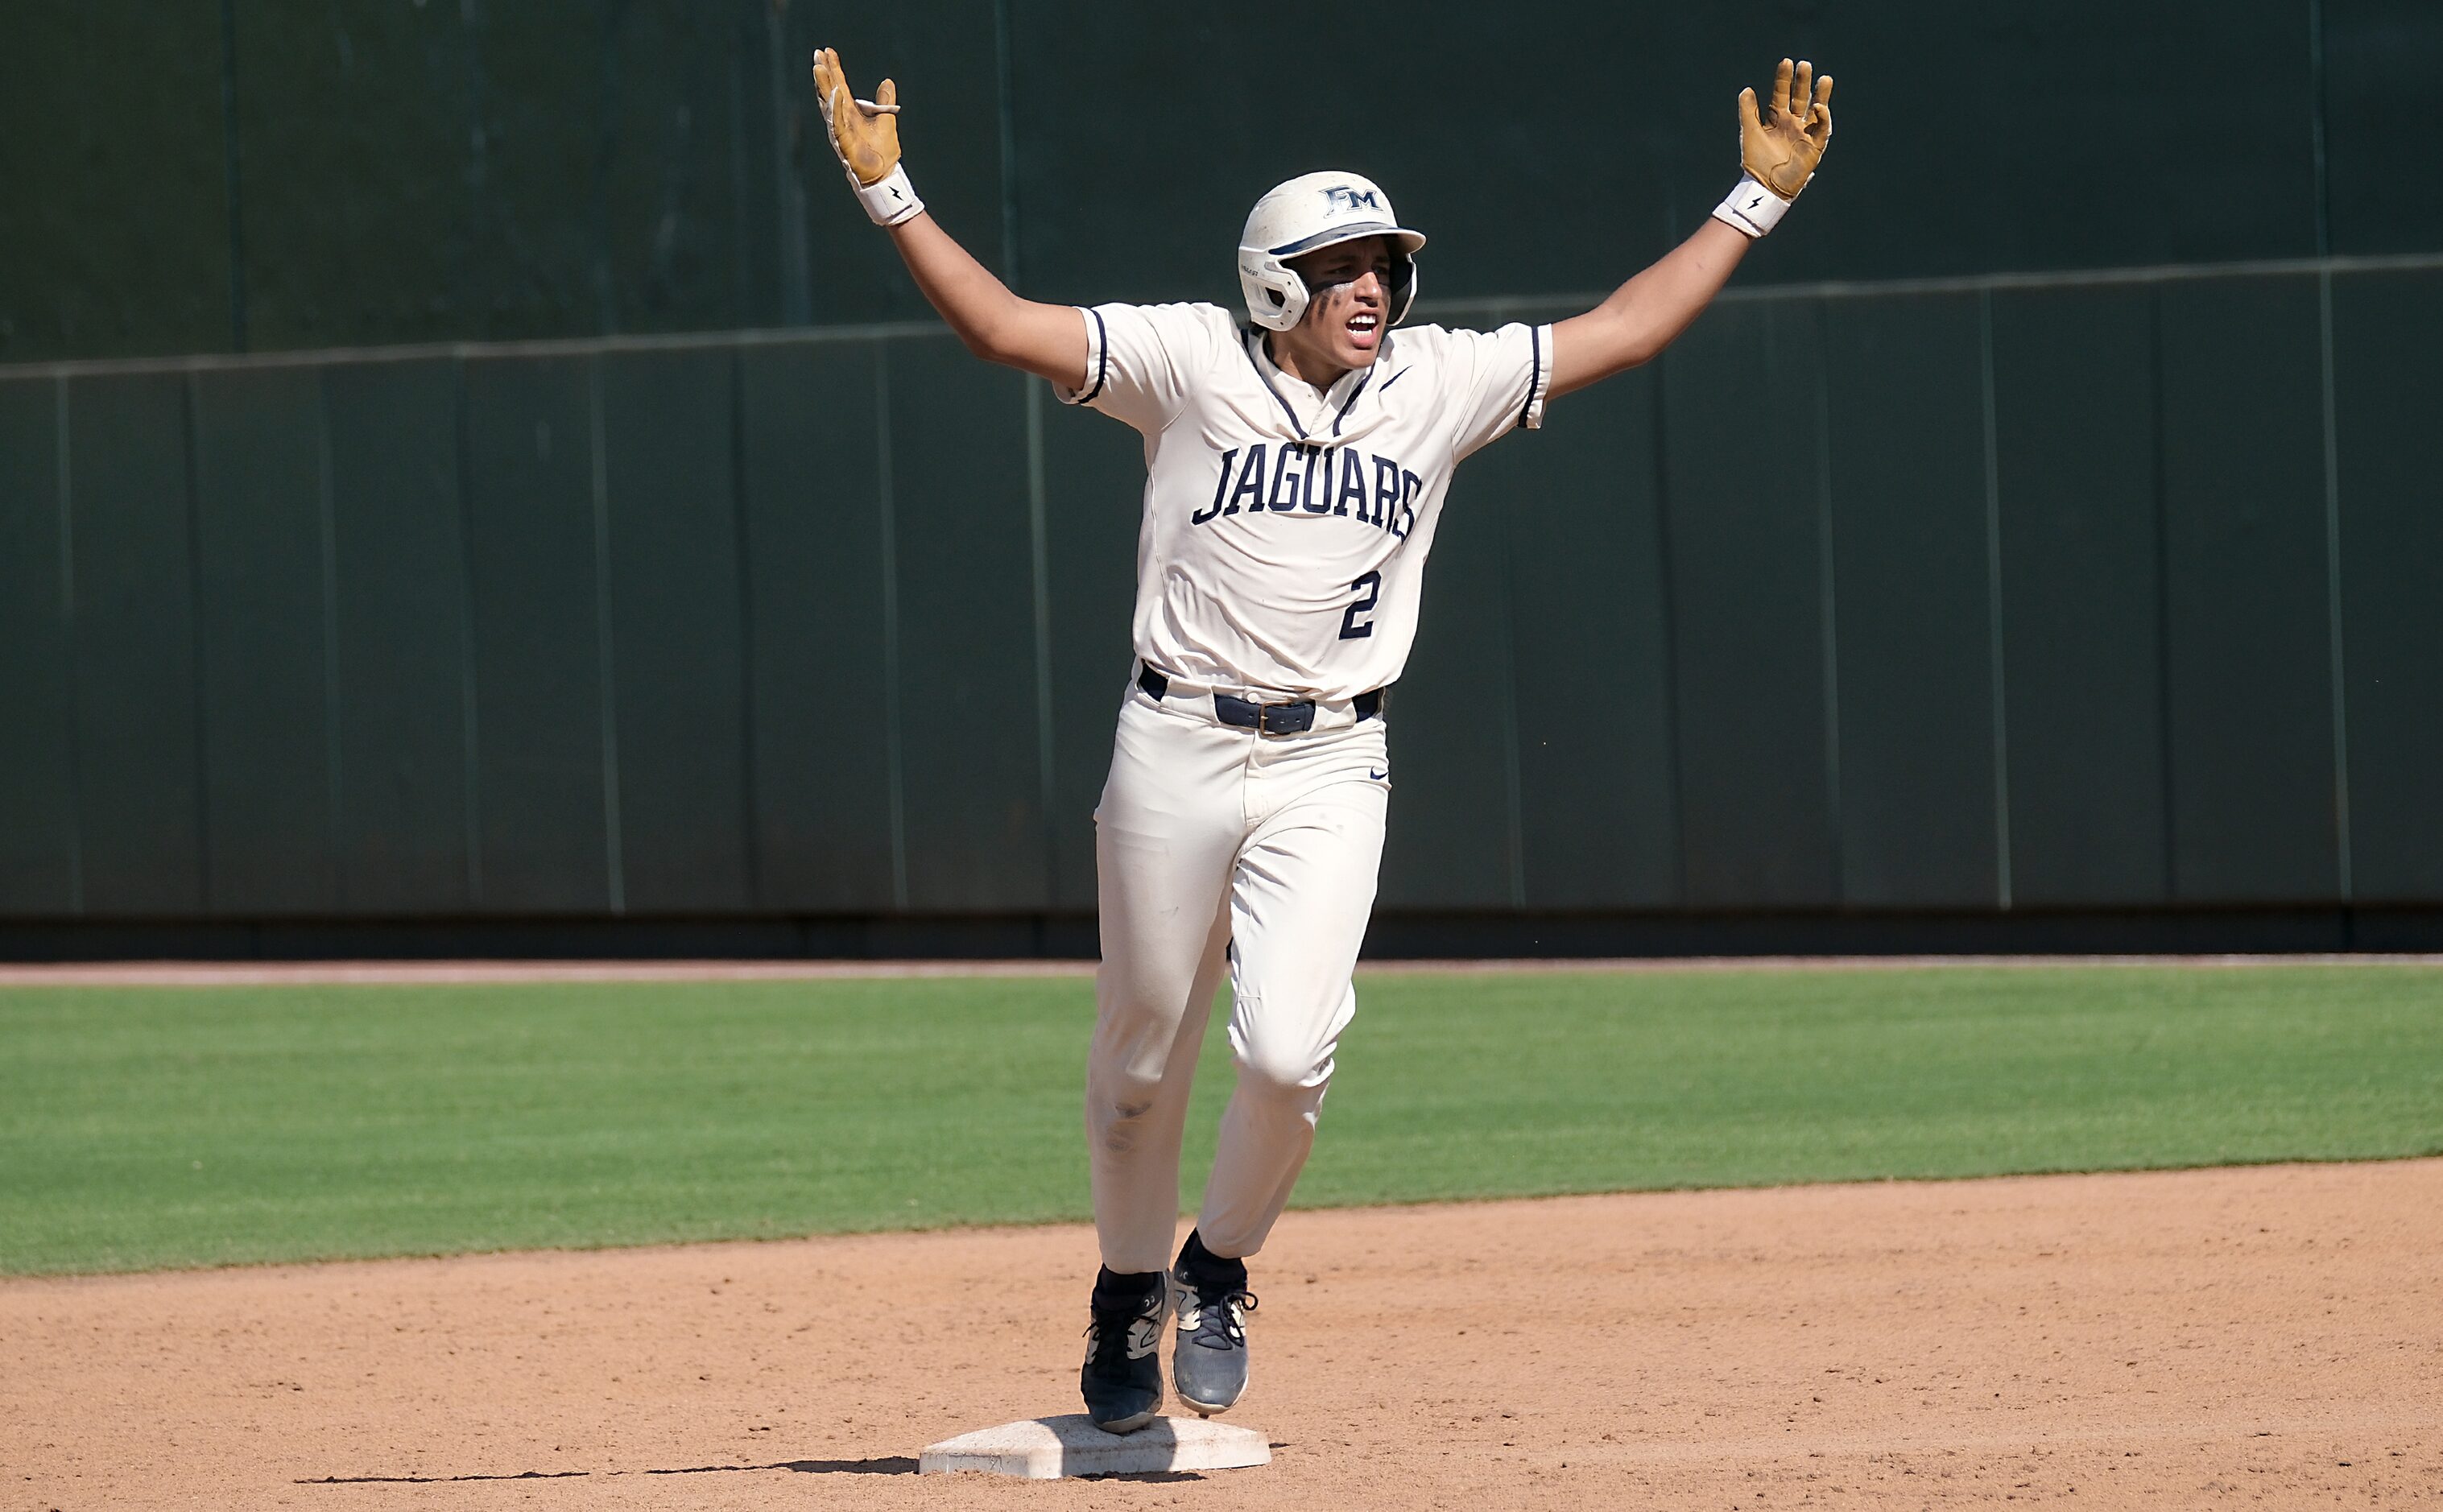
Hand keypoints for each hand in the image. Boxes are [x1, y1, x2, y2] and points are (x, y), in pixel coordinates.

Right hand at [812, 46, 901, 188]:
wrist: (885, 173)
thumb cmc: (884, 151)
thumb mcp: (886, 120)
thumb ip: (885, 102)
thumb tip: (887, 82)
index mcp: (851, 112)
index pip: (840, 85)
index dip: (834, 69)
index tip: (827, 51)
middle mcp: (842, 118)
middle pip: (830, 91)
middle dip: (824, 73)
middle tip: (817, 54)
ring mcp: (840, 129)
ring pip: (829, 103)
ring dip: (825, 85)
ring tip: (819, 67)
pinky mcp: (843, 141)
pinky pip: (837, 121)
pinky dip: (836, 107)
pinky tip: (835, 92)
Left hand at [1737, 58, 1832, 200]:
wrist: (1765, 186)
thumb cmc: (1756, 162)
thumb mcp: (1750, 133)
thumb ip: (1748, 111)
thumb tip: (1746, 89)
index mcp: (1777, 118)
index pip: (1782, 93)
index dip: (1784, 79)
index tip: (1786, 61)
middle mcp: (1793, 123)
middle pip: (1801, 98)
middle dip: (1803, 82)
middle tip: (1804, 64)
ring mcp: (1805, 134)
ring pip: (1816, 110)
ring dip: (1820, 95)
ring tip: (1824, 78)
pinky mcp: (1814, 147)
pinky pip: (1822, 130)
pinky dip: (1822, 117)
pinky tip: (1818, 106)